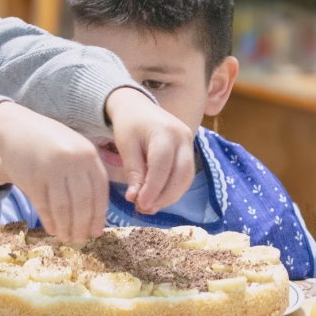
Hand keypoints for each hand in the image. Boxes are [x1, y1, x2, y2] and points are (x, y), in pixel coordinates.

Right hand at [0, 101, 107, 242]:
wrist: (16, 128)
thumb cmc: (49, 142)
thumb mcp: (75, 148)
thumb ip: (87, 172)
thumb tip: (96, 212)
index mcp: (88, 154)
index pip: (100, 191)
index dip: (99, 215)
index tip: (97, 232)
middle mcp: (72, 162)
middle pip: (83, 202)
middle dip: (83, 225)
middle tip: (81, 240)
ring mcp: (52, 169)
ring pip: (63, 207)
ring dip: (66, 227)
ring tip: (66, 238)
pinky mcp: (32, 178)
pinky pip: (44, 206)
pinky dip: (49, 221)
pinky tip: (52, 229)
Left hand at [104, 87, 195, 213]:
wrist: (138, 106)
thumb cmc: (129, 124)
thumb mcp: (125, 146)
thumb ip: (133, 171)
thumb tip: (135, 198)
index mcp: (164, 132)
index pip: (162, 165)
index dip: (153, 188)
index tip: (140, 204)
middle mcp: (183, 137)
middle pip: (181, 174)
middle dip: (164, 196)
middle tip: (145, 209)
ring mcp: (190, 143)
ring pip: (186, 178)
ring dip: (170, 196)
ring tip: (149, 206)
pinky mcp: (189, 150)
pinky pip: (186, 175)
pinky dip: (174, 190)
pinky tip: (158, 197)